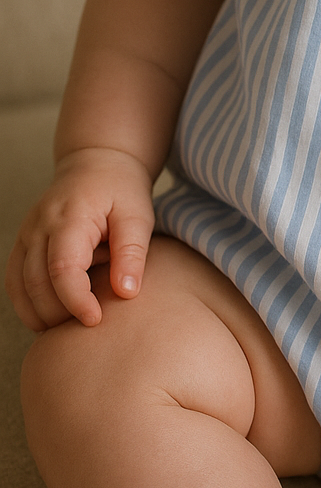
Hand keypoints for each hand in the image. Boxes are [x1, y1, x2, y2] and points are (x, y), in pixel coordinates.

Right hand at [5, 147, 154, 330]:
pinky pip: (14, 282)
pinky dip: (28, 304)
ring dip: (42, 313)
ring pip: (20, 287)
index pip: (61, 269)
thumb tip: (126, 293)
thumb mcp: (138, 216)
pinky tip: (51, 316)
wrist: (98, 164)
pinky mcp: (22, 244)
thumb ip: (132, 253)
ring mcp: (26, 235)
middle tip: (89, 322)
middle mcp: (39, 226)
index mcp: (69, 217)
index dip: (75, 300)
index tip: (96, 319)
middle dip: (60, 313)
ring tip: (72, 323)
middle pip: (36, 283)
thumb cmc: (121, 190)